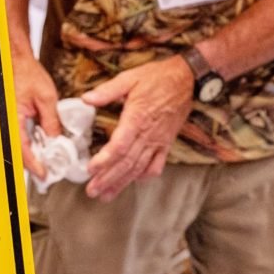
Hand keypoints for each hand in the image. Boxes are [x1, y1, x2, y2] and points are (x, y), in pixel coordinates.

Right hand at [11, 47, 61, 179]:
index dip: (35, 165)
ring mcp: (7, 122)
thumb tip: (56, 141)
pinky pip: (18, 138)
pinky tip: (41, 145)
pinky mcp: (10, 120)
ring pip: (18, 147)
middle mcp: (6, 124)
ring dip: (32, 155)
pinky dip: (29, 145)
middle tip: (50, 171)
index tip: (45, 174)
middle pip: (19, 153)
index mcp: (12, 120)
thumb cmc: (26, 73)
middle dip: (35, 164)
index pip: (23, 150)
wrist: (15, 60)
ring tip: (48, 160)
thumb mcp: (46, 98)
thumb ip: (51, 121)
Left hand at [81, 58, 193, 201]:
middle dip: (108, 179)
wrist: (187, 80)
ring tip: (107, 195)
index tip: (91, 169)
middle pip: (126, 163)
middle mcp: (148, 134)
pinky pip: (156, 164)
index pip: (119, 146)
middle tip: (93, 191)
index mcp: (137, 118)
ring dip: (122, 183)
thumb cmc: (158, 78)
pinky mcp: (166, 143)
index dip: (105, 160)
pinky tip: (135, 181)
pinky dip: (145, 175)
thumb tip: (86, 98)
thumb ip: (108, 90)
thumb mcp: (130, 78)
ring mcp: (158, 141)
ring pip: (139, 167)